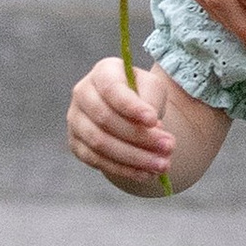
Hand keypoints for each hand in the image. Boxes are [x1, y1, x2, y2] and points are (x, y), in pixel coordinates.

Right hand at [68, 56, 182, 196]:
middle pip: (106, 119)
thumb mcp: (152, 88)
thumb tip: (151, 127)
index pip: (112, 89)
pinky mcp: (76, 144)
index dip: (132, 107)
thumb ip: (150, 100)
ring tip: (162, 165)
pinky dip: (123, 170)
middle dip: (140, 137)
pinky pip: (97, 161)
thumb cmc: (142, 94)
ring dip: (134, 157)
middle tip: (169, 147)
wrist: (128, 110)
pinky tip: (145, 174)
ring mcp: (75, 120)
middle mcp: (83, 94)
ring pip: (100, 144)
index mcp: (103, 72)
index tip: (154, 120)